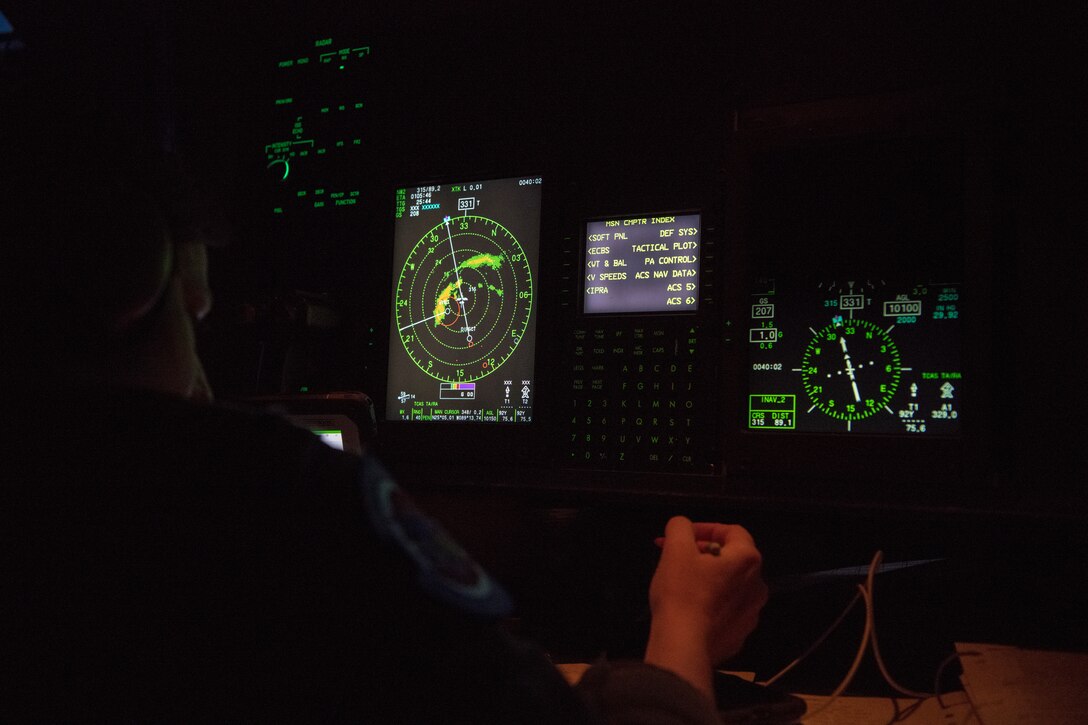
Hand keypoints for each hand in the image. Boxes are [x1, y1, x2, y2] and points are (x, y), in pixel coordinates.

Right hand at [644, 516, 767, 697]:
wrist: (684, 645)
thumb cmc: (682, 591)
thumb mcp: (675, 549)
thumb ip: (680, 527)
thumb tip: (683, 527)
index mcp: (747, 560)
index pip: (732, 531)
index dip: (705, 528)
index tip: (683, 536)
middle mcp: (758, 585)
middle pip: (732, 558)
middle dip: (704, 553)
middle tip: (678, 558)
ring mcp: (752, 613)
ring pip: (730, 586)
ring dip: (709, 578)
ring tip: (683, 583)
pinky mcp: (740, 635)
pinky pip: (727, 610)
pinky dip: (711, 603)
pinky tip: (690, 609)